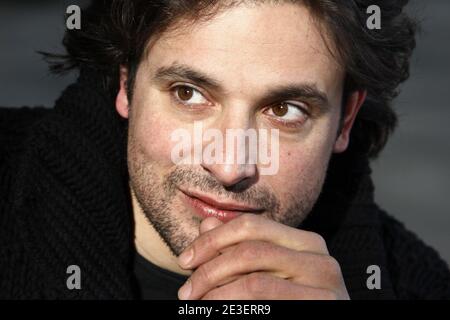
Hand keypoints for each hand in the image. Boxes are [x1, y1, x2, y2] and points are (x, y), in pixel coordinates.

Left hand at [177, 214, 348, 299]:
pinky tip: (218, 312)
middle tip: (185, 292)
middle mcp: (320, 260)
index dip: (212, 240)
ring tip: (197, 305)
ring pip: (253, 282)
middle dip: (208, 270)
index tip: (185, 260)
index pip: (251, 226)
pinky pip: (263, 305)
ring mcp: (325, 288)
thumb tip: (206, 224)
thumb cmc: (294, 302)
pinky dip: (232, 308)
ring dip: (215, 295)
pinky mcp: (322, 308)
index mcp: (307, 242)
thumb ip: (240, 249)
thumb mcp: (268, 273)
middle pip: (249, 251)